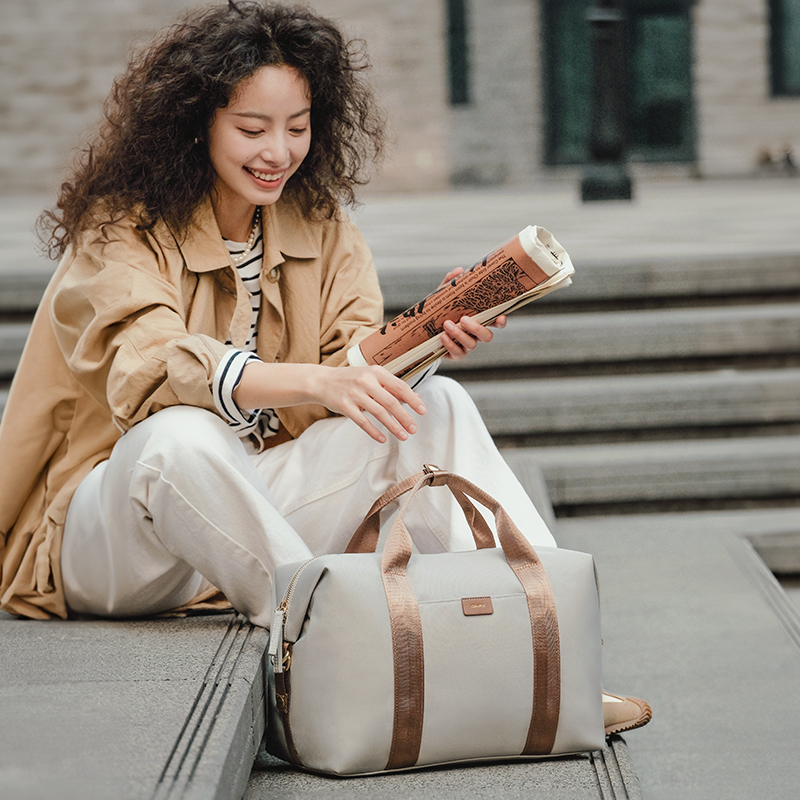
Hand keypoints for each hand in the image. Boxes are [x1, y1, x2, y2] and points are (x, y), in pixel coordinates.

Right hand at [233, 361, 425, 443]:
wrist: (321, 381)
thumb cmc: (350, 379)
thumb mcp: (371, 377)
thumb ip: (391, 387)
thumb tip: (415, 398)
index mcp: (376, 372)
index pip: (399, 386)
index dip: (413, 399)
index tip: (422, 411)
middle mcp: (366, 381)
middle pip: (391, 401)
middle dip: (405, 417)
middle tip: (414, 428)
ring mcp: (354, 393)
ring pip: (379, 413)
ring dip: (393, 426)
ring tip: (403, 435)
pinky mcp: (345, 406)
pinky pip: (362, 421)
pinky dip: (374, 431)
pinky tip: (382, 439)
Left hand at [437, 268, 506, 361]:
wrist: (425, 330)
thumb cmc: (441, 311)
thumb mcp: (444, 296)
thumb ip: (451, 283)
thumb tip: (458, 271)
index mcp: (478, 320)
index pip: (496, 322)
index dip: (501, 321)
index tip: (500, 317)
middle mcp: (475, 334)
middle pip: (487, 336)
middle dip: (477, 328)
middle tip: (464, 319)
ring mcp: (467, 345)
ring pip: (471, 344)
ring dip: (460, 334)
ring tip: (447, 324)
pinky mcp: (456, 354)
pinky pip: (457, 352)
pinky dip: (450, 344)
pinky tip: (443, 337)